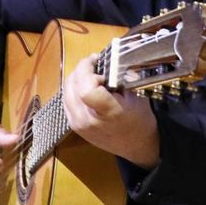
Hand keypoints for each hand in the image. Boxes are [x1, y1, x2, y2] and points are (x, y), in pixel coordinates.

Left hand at [64, 53, 160, 168]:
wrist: (136, 146)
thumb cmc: (139, 119)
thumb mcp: (135, 95)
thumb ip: (118, 77)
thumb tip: (106, 59)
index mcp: (108, 112)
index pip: (86, 89)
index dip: (87, 70)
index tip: (98, 61)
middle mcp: (88, 120)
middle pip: (72, 86)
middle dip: (82, 69)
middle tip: (94, 63)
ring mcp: (78, 124)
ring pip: (66, 91)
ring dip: (76, 77)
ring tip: (90, 73)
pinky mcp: (73, 126)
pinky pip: (66, 100)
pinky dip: (73, 88)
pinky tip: (85, 86)